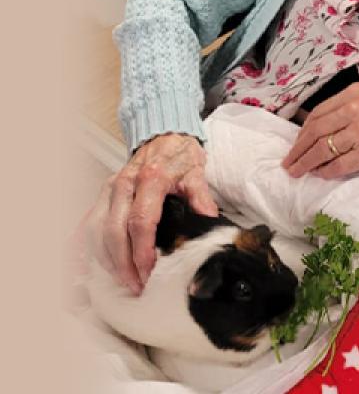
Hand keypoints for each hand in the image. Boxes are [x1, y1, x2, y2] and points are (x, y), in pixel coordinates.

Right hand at [85, 133, 217, 294]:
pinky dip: (90, 246)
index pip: (140, 221)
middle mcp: (124, 183)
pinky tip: (96, 265)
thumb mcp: (196, 173)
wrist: (165, 133)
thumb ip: (202, 198)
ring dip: (107, 259)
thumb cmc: (180, 153)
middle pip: (114, 231)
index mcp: (150, 179)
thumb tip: (210, 221)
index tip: (148, 271)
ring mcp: (110, 189)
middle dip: (123, 263)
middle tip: (136, 284)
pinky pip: (89, 224)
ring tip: (124, 279)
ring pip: (97, 231)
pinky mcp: (104, 194)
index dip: (142, 250)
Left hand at [282, 83, 358, 178]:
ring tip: (298, 171)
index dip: (302, 131)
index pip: (318, 113)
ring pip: (323, 150)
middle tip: (289, 162)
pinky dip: (327, 171)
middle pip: (316, 132)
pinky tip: (321, 174)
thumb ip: (344, 108)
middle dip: (298, 149)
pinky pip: (339, 165)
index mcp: (353, 94)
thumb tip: (313, 123)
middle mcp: (355, 110)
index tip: (295, 143)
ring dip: (307, 163)